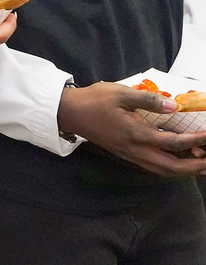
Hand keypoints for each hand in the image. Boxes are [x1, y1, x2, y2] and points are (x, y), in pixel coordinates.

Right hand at [58, 81, 205, 176]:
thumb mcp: (120, 93)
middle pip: (173, 167)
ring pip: (164, 171)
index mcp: (137, 134)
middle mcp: (136, 150)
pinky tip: (177, 160)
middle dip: (196, 166)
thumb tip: (174, 106)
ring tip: (200, 162)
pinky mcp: (127, 155)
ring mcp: (131, 156)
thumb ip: (148, 100)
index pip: (174, 142)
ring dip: (185, 170)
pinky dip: (171, 167)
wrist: (71, 113)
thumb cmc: (95, 100)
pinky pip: (155, 168)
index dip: (196, 141)